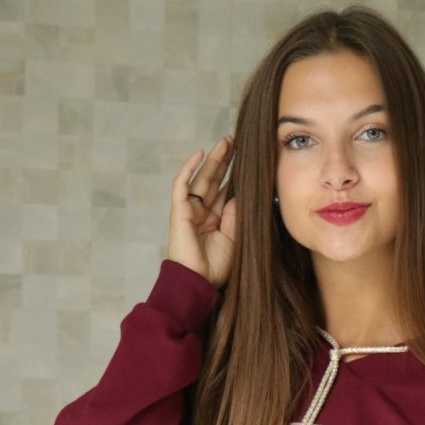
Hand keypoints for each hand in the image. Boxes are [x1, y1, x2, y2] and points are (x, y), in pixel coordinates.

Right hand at [168, 135, 236, 288]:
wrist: (199, 281)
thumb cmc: (215, 268)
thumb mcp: (233, 239)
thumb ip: (235, 216)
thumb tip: (237, 195)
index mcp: (214, 220)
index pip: (223, 191)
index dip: (232, 175)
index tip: (245, 160)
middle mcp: (202, 213)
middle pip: (213, 180)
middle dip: (224, 161)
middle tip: (235, 143)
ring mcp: (189, 210)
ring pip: (201, 178)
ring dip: (212, 160)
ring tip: (226, 143)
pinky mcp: (179, 210)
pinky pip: (181, 185)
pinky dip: (189, 168)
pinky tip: (199, 153)